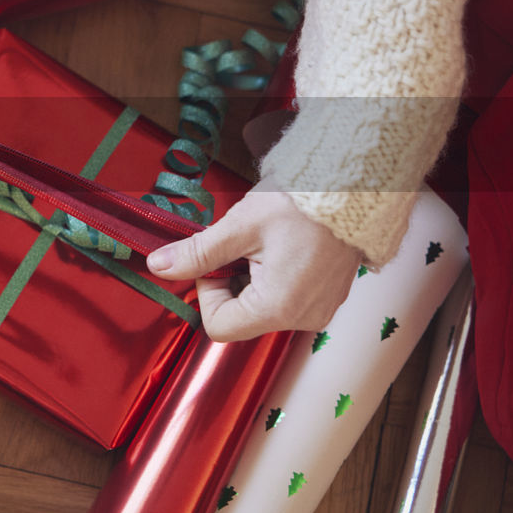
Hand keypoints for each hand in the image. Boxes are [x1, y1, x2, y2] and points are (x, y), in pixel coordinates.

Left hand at [146, 179, 362, 340]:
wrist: (355, 185)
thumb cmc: (301, 203)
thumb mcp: (239, 226)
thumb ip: (197, 252)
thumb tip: (157, 266)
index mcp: (279, 308)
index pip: (218, 326)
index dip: (206, 292)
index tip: (216, 259)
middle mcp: (303, 319)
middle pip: (239, 318)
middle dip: (228, 282)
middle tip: (240, 245)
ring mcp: (318, 310)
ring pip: (259, 308)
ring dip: (249, 278)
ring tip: (264, 243)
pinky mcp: (326, 298)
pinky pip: (284, 299)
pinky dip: (271, 277)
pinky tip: (281, 247)